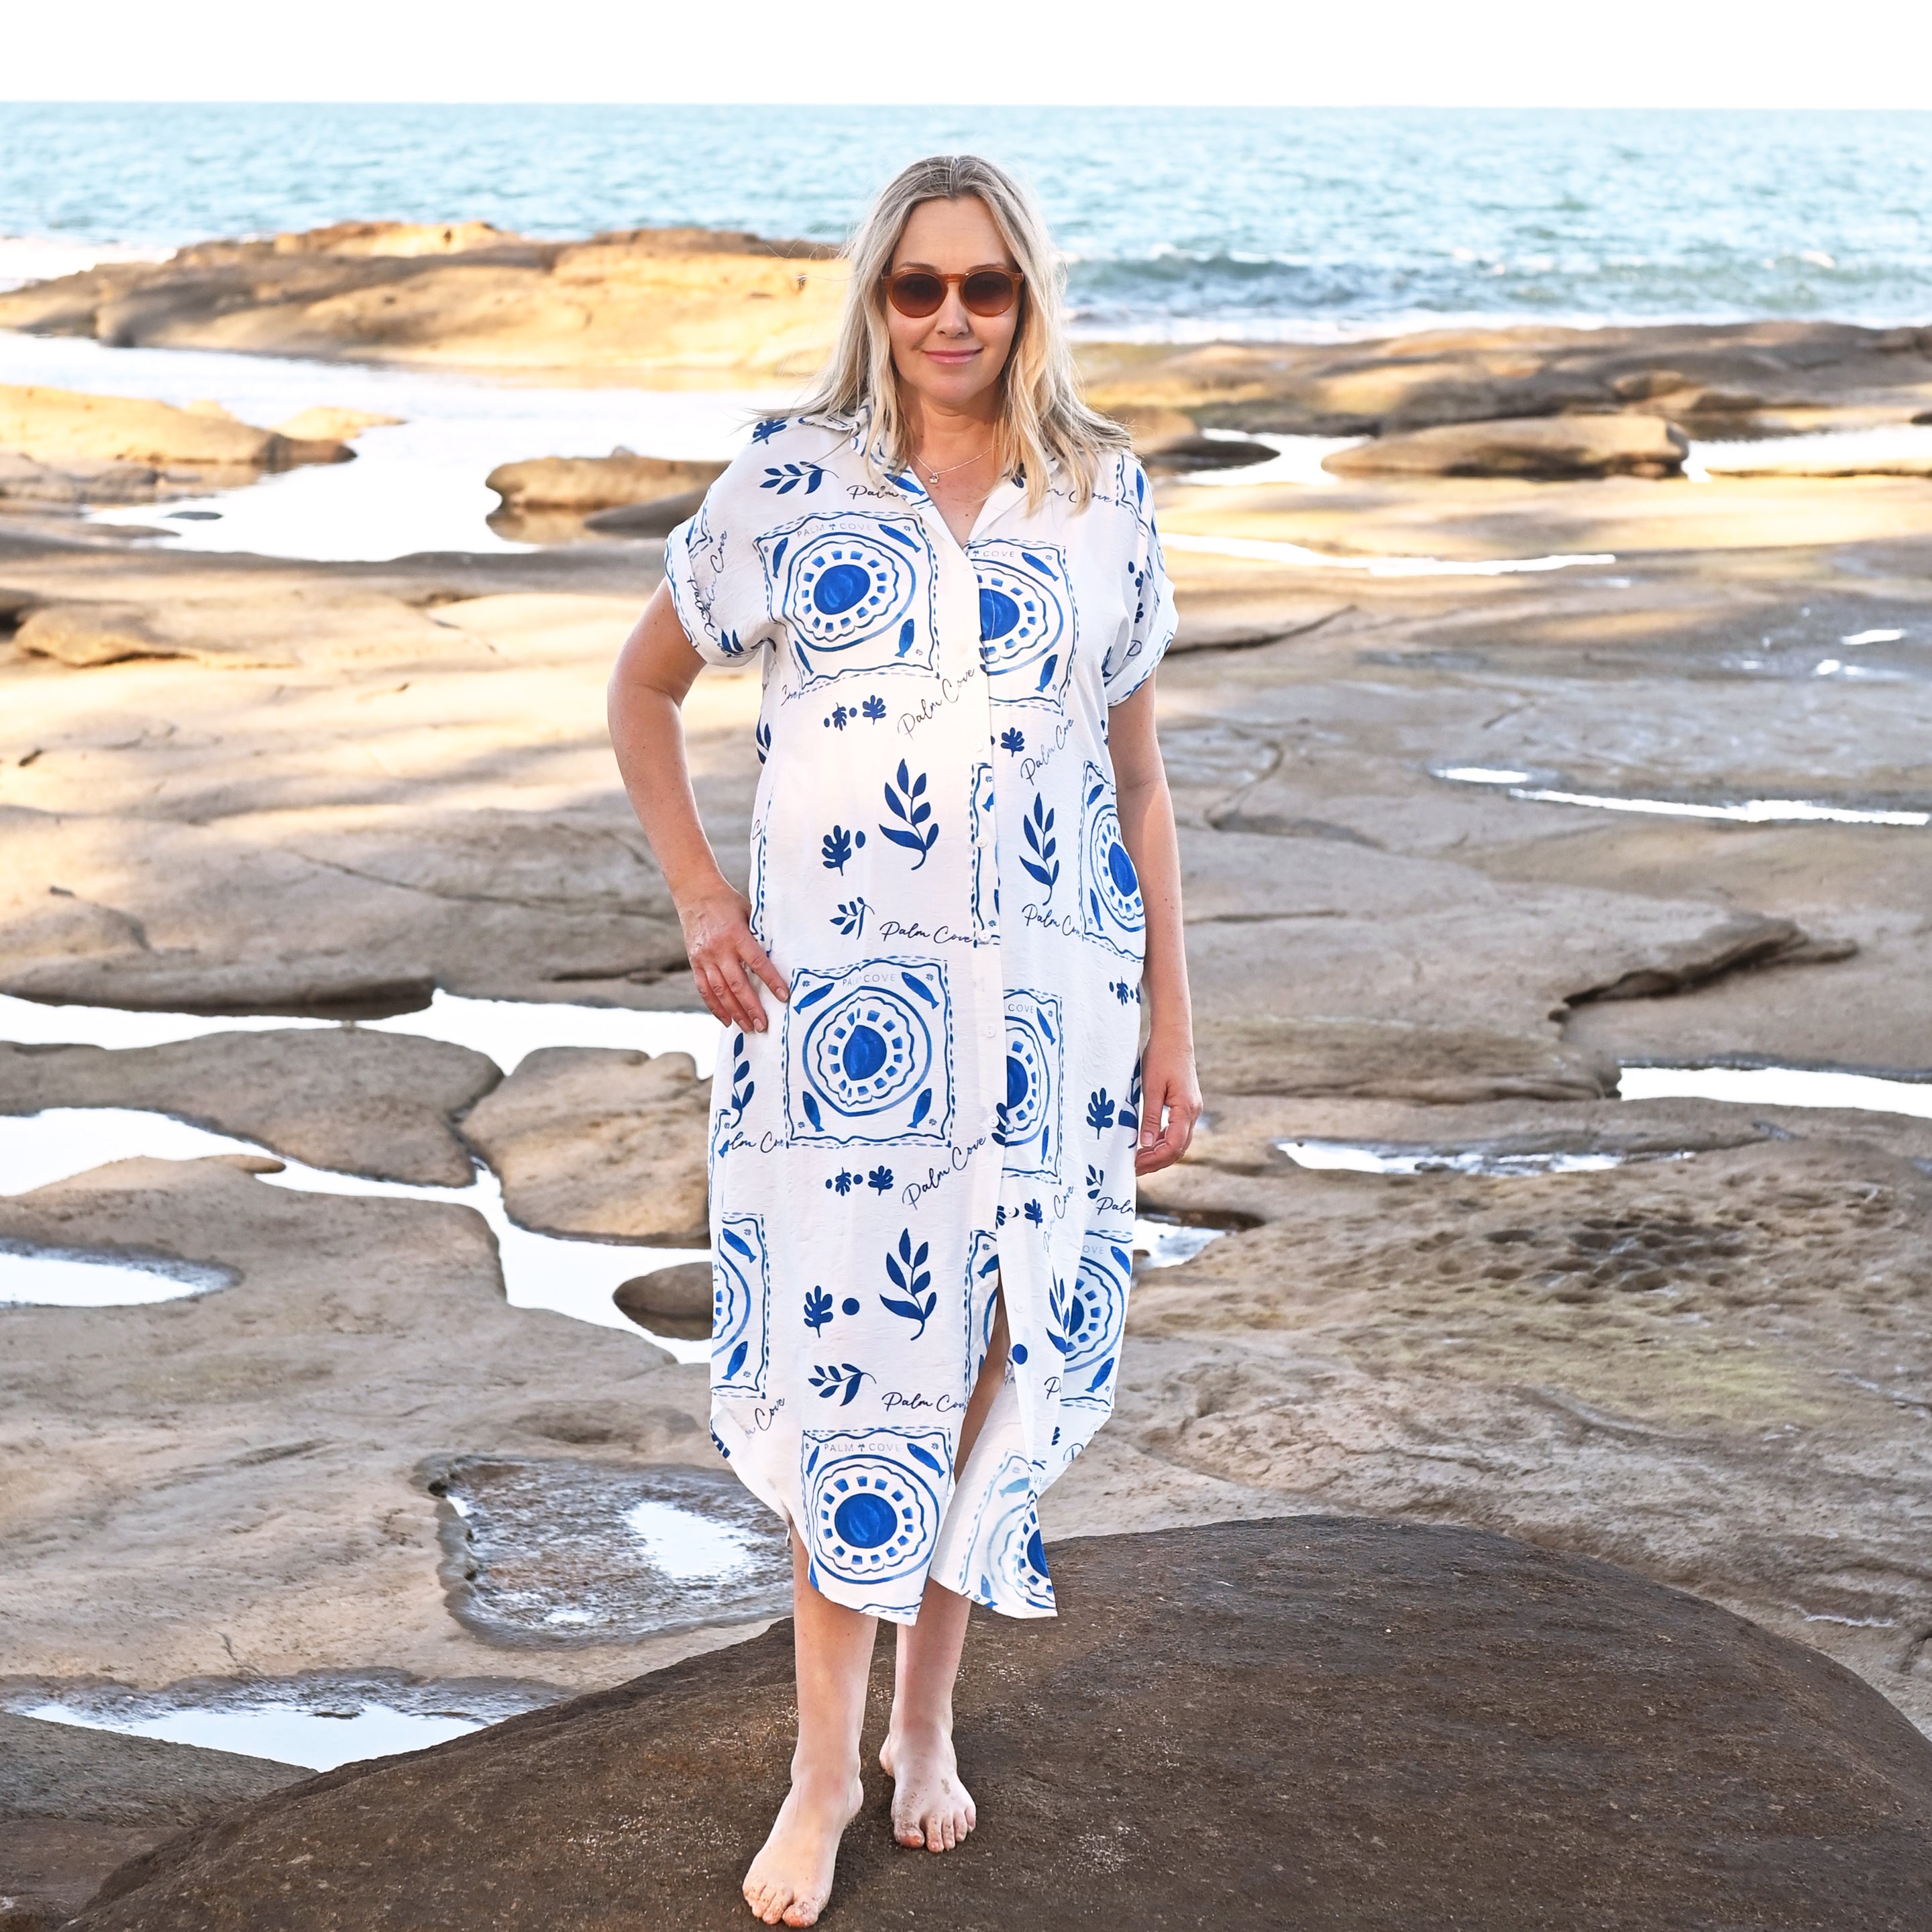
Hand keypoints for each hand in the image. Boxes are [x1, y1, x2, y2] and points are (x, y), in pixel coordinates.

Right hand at [677, 884, 788, 1032]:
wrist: (695, 893)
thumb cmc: (729, 903)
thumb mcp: (749, 914)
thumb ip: (760, 936)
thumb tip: (781, 958)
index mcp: (737, 935)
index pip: (758, 963)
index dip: (772, 981)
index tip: (784, 997)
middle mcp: (719, 949)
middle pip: (738, 984)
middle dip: (752, 1007)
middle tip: (764, 1026)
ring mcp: (705, 957)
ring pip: (720, 991)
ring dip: (735, 1012)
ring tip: (748, 1027)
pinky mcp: (695, 962)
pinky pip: (704, 989)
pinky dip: (715, 1007)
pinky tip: (726, 1020)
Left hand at [1135, 1033, 1201, 1175]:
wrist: (1173, 1036)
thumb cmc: (1161, 1057)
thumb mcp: (1151, 1088)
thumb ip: (1150, 1117)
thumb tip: (1145, 1144)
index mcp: (1186, 1110)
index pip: (1173, 1146)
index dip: (1154, 1160)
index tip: (1135, 1165)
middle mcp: (1192, 1112)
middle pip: (1178, 1149)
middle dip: (1157, 1162)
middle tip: (1134, 1169)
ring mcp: (1191, 1109)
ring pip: (1178, 1141)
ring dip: (1159, 1153)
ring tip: (1138, 1159)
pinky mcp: (1185, 1104)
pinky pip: (1176, 1130)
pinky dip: (1162, 1140)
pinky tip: (1147, 1143)